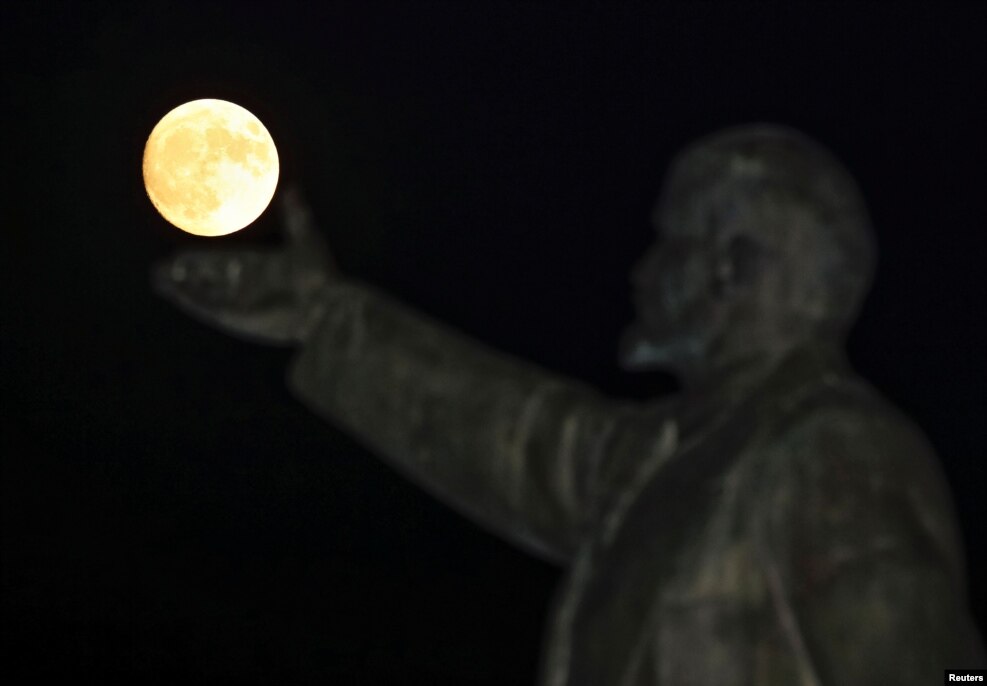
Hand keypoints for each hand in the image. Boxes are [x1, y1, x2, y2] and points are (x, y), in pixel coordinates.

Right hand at [151, 186, 336, 345]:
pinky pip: (204, 305)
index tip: (185, 253)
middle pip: (209, 279)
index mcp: (260, 267)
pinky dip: (186, 296)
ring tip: (157, 276)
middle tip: (164, 266)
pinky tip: (167, 287)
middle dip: (186, 273)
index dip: (205, 259)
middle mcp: (246, 286)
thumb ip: (296, 215)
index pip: (225, 261)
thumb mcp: (306, 239)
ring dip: (179, 286)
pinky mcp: (234, 316)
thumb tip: (293, 189)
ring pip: (202, 292)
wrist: (322, 307)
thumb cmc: (318, 275)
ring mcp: (239, 301)